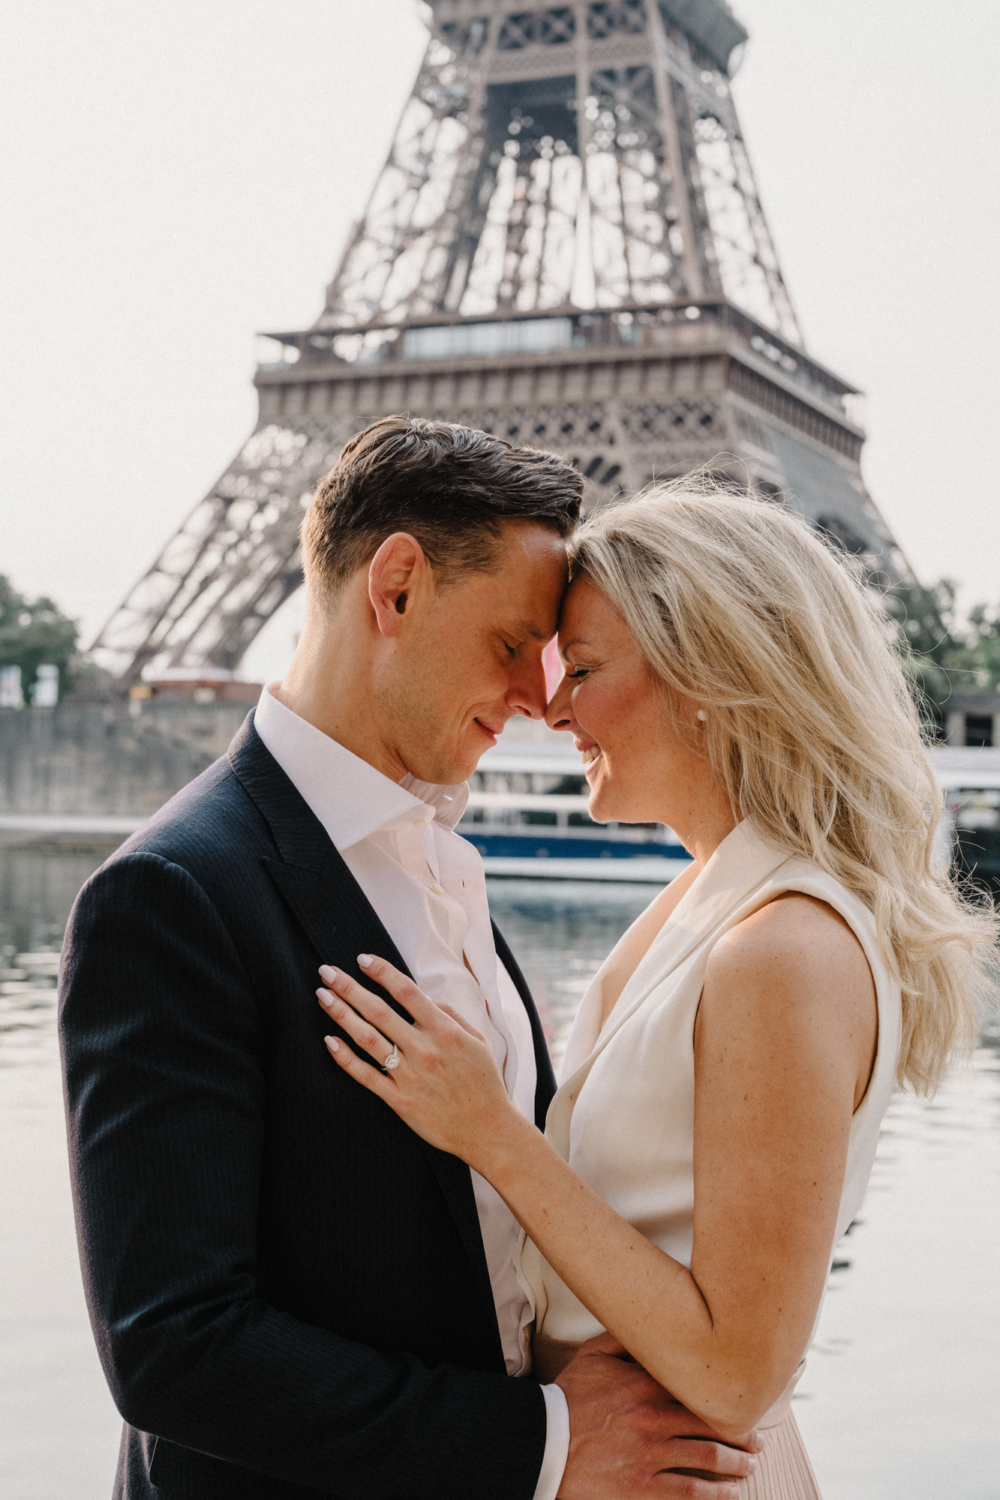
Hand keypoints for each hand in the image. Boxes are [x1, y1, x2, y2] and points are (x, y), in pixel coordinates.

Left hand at [316, 956, 524, 1168]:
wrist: (487, 1129)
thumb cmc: (484, 1082)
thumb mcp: (477, 1040)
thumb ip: (450, 1014)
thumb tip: (423, 997)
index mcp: (445, 1031)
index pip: (407, 992)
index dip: (382, 972)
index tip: (362, 959)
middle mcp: (424, 1050)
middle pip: (379, 1011)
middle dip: (350, 988)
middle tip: (326, 971)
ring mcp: (410, 1076)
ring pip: (368, 1039)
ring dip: (342, 1015)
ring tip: (323, 996)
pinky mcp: (400, 1100)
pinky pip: (366, 1076)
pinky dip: (345, 1058)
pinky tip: (330, 1040)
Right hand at [556, 1334, 762, 1499]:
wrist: (542, 1444)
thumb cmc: (567, 1398)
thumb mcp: (592, 1357)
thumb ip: (624, 1340)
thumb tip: (652, 1324)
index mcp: (645, 1383)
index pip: (699, 1387)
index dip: (727, 1395)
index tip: (743, 1398)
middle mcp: (654, 1416)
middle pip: (712, 1424)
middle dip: (742, 1435)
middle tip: (757, 1441)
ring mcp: (649, 1454)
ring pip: (708, 1458)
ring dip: (737, 1464)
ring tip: (750, 1467)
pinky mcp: (642, 1488)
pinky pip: (691, 1492)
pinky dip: (717, 1494)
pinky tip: (732, 1494)